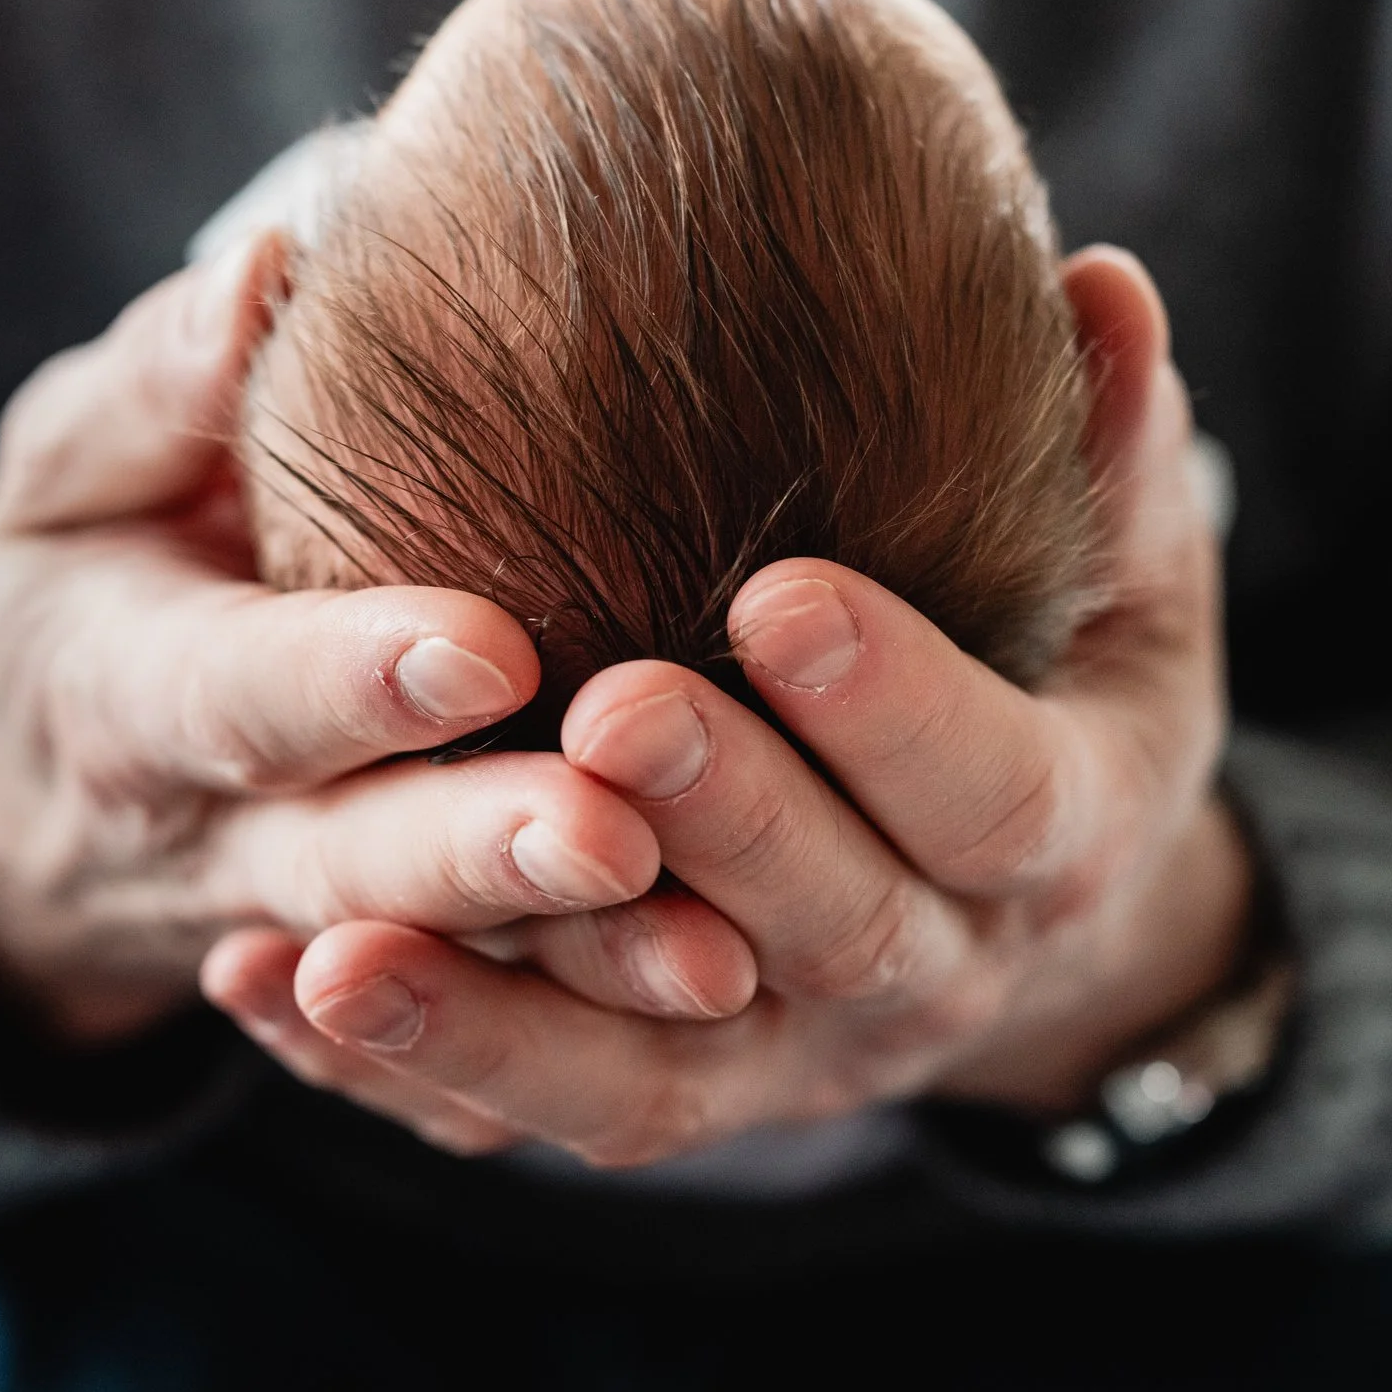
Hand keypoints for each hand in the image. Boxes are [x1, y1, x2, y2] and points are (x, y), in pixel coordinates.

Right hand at [0, 237, 755, 1090]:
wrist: (38, 811)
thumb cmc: (86, 582)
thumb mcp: (67, 473)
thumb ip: (158, 387)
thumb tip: (272, 266)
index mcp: (127, 693)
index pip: (239, 694)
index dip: (353, 679)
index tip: (489, 648)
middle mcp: (212, 838)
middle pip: (350, 864)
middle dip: (481, 856)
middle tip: (618, 837)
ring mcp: (293, 937)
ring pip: (438, 969)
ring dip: (572, 971)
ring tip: (720, 958)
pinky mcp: (371, 998)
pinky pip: (465, 1051)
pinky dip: (571, 1046)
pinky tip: (708, 1016)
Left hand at [201, 247, 1253, 1159]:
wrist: (1020, 913)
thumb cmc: (1064, 690)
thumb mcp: (1133, 582)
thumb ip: (1113, 454)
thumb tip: (1105, 285)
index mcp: (1061, 834)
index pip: (993, 788)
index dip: (897, 706)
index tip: (780, 591)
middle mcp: (934, 972)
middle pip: (827, 926)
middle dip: (716, 823)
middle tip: (595, 715)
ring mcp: (796, 1058)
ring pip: (649, 1072)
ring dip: (494, 1011)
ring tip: (333, 941)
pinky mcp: (683, 1095)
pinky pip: (538, 1106)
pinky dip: (408, 1057)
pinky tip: (259, 985)